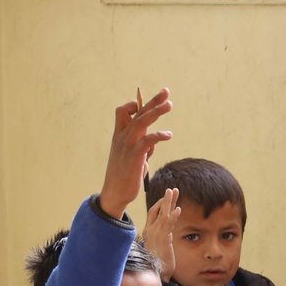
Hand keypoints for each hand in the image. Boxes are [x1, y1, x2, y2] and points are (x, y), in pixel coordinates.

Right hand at [100, 89, 173, 219]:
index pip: (123, 112)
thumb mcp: (133, 157)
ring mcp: (127, 146)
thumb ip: (143, 146)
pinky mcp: (134, 157)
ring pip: (141, 122)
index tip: (146, 102)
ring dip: (156, 112)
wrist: (115, 194)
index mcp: (120, 136)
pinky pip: (146, 141)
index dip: (134, 105)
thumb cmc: (125, 176)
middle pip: (137, 113)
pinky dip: (157, 135)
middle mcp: (122, 138)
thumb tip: (154, 141)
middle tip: (166, 92)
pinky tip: (168, 134)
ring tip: (169, 105)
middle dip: (152, 101)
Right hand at [143, 187, 179, 281]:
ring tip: (174, 192)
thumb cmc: (157, 262)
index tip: (167, 198)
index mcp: (148, 231)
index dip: (160, 204)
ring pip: (163, 214)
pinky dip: (174, 216)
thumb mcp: (159, 246)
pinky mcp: (163, 239)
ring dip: (169, 202)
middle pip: (157, 210)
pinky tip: (179, 209)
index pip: (153, 213)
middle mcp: (150, 230)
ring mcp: (156, 234)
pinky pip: (169, 225)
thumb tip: (169, 232)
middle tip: (171, 189)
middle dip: (165, 199)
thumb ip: (162, 237)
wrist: (154, 274)